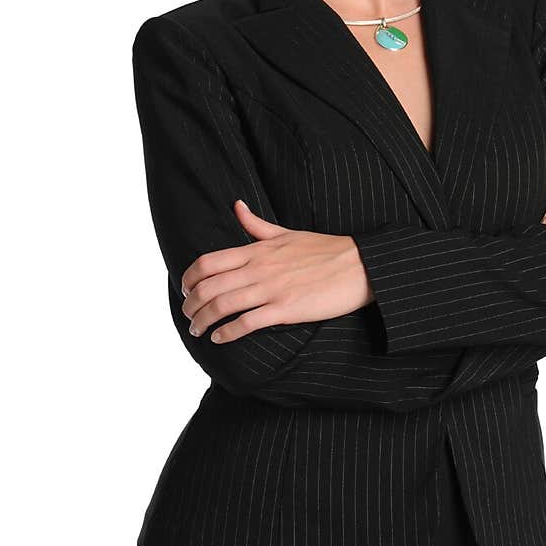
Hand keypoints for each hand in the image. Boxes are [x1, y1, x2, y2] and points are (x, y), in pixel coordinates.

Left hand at [181, 199, 372, 342]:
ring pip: (222, 305)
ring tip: (197, 331)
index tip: (185, 291)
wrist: (360, 265)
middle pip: (208, 286)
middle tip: (188, 316)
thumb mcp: (287, 232)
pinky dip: (227, 333)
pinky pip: (247, 323)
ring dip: (203, 321)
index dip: (188, 279)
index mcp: (257, 250)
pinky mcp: (286, 308)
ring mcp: (271, 289)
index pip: (208, 262)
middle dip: (191, 305)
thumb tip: (236, 206)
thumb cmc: (326, 249)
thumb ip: (257, 224)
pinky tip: (219, 339)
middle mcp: (258, 268)